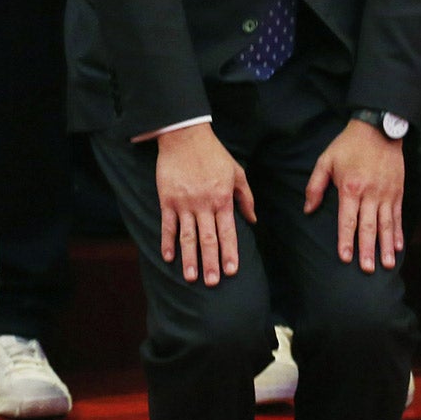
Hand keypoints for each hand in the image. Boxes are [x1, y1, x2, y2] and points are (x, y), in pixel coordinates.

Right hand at [155, 124, 256, 285]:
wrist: (185, 136)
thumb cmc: (214, 154)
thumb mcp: (236, 172)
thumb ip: (246, 197)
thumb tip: (253, 220)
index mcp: (222, 199)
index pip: (228, 232)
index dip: (230, 252)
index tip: (232, 271)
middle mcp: (203, 204)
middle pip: (208, 239)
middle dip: (211, 263)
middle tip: (213, 283)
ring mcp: (184, 203)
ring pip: (188, 236)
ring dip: (190, 258)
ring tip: (191, 278)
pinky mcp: (167, 200)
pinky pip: (168, 225)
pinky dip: (167, 242)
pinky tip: (168, 258)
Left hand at [305, 119, 405, 271]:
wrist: (379, 128)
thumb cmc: (349, 145)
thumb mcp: (326, 160)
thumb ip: (315, 186)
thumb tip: (308, 210)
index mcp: (350, 187)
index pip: (347, 219)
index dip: (346, 240)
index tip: (345, 258)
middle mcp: (370, 193)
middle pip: (368, 226)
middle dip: (368, 250)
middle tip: (369, 269)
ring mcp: (386, 193)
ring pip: (386, 224)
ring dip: (386, 246)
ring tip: (387, 264)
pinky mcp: (397, 191)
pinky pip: (397, 215)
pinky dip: (398, 232)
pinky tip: (398, 246)